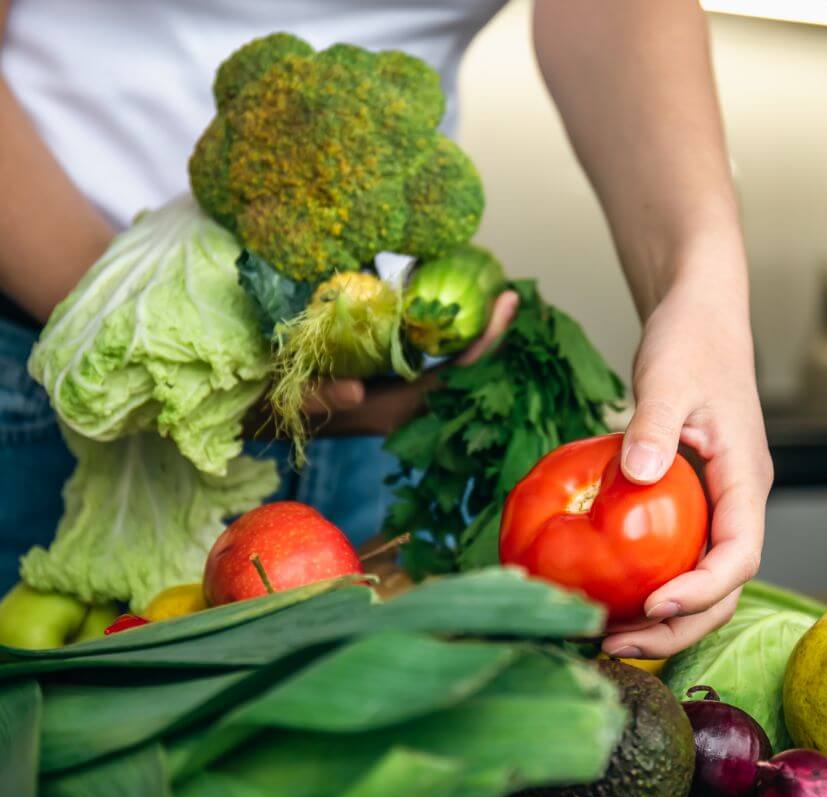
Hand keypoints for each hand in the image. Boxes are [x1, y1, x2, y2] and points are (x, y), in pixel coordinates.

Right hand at [247, 290, 518, 438]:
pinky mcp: (394, 384)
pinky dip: (452, 337)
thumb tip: (356, 391)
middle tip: (510, 292)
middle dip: (491, 333)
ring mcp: (404, 396)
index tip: (506, 303)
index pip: (456, 377)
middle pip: (466, 371)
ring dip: (474, 334)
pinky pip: (436, 361)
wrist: (261, 419)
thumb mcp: (291, 400)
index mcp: (394, 411)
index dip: (485, 343)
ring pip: (453, 367)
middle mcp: (408, 407)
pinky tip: (456, 308)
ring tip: (492, 294)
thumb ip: (321, 398)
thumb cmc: (277, 405)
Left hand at [601, 282, 772, 658]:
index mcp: (746, 478)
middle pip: (724, 586)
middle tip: (614, 642)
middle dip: (677, 623)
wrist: (700, 316)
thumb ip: (653, 425)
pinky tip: (607, 595)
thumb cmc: (691, 339)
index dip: (702, 590)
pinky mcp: (694, 501)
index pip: (740, 554)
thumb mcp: (667, 375)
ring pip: (703, 579)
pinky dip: (650, 582)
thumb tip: (639, 476)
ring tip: (606, 634)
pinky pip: (680, 556)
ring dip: (662, 615)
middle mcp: (738, 501)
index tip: (653, 604)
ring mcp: (717, 504)